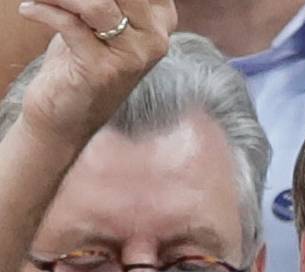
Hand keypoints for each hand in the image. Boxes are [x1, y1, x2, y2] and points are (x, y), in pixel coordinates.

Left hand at [16, 0, 176, 142]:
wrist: (68, 113)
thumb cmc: (81, 58)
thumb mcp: (99, 18)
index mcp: (162, 18)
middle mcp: (155, 37)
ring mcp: (133, 55)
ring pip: (97, 3)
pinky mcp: (103, 69)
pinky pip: (70, 24)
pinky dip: (43, 11)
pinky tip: (29, 10)